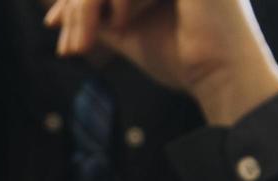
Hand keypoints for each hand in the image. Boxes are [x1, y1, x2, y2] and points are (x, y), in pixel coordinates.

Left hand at [44, 0, 277, 125]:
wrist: (223, 76)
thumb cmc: (183, 59)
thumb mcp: (128, 31)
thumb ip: (97, 15)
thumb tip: (57, 12)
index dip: (75, 1)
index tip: (54, 25)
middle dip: (76, 6)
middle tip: (69, 46)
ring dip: (87, 8)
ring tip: (86, 45)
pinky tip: (120, 24)